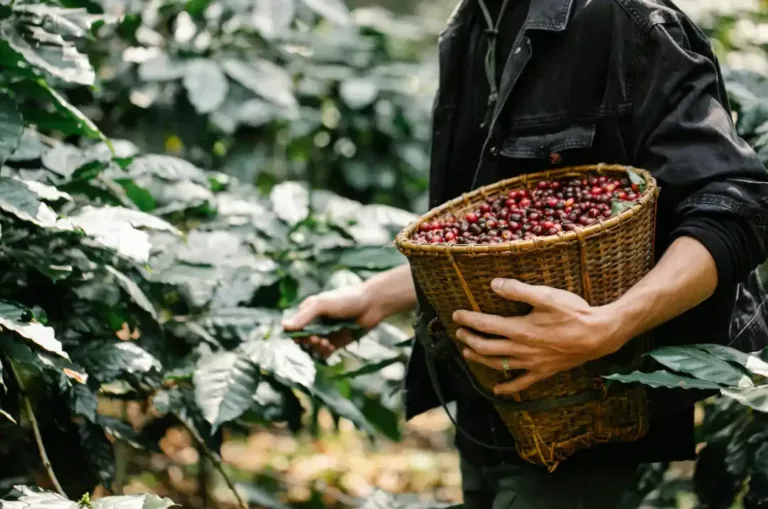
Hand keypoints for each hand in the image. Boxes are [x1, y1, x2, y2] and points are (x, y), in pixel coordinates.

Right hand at [281, 285, 384, 358]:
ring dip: (317, 348)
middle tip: (317, 339)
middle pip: (303, 339)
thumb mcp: (322, 304)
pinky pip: (325, 353)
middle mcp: (317, 323)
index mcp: (309, 311)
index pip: (294, 327)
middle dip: (307, 342)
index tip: (301, 336)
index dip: (295, 334)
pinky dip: (325, 352)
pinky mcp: (338, 342)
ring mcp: (327, 333)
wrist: (372, 304)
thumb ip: (304, 316)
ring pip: (313, 348)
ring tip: (326, 343)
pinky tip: (331, 347)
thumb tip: (284, 326)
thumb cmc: (346, 299)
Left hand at [453, 278, 628, 394]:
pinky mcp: (543, 372)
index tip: (456, 315)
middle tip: (459, 333)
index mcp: (520, 329)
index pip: (486, 324)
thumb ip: (518, 290)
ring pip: (499, 364)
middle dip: (469, 340)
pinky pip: (521, 384)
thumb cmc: (574, 313)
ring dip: (480, 359)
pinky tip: (497, 390)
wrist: (599, 335)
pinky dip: (507, 388)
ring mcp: (532, 363)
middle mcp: (522, 349)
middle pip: (487, 347)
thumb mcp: (546, 295)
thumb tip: (494, 284)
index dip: (469, 320)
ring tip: (467, 354)